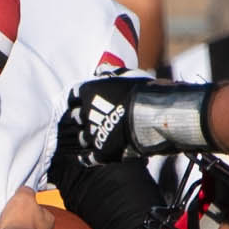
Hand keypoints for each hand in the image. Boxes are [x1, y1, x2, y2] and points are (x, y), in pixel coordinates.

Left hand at [52, 77, 212, 183]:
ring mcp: (93, 133)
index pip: (73, 96)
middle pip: (73, 118)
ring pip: (80, 138)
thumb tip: (101, 70)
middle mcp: (87, 113)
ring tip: (90, 137)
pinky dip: (86, 158)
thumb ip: (111, 73)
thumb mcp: (127, 75)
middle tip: (86, 119)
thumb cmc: (144, 91)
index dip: (77, 99)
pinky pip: (87, 158)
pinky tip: (86, 158)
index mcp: (89, 92)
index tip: (80, 101)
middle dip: (79, 118)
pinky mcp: (102, 152)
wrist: (155, 115)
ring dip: (84, 137)